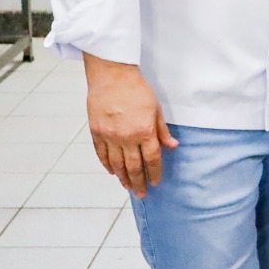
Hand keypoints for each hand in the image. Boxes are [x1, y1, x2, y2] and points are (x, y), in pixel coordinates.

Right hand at [82, 53, 177, 197]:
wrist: (112, 75)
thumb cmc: (136, 89)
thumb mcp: (156, 108)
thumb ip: (162, 130)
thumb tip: (172, 146)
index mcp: (144, 131)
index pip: (151, 159)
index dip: (154, 173)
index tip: (155, 182)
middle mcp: (126, 138)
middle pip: (133, 166)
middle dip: (138, 182)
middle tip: (141, 194)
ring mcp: (109, 136)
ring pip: (116, 164)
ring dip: (122, 177)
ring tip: (128, 186)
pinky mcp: (96, 132)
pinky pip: (102, 154)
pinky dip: (107, 165)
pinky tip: (112, 172)